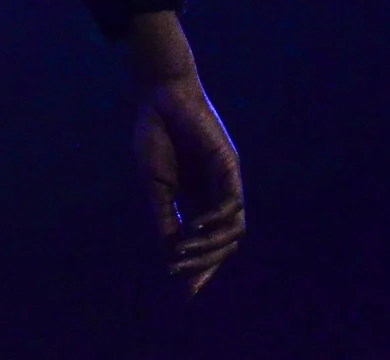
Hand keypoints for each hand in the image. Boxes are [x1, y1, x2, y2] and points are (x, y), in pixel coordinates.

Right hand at [125, 14, 243, 295]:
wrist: (159, 97)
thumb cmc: (155, 136)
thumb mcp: (157, 186)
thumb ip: (166, 219)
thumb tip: (172, 257)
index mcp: (199, 199)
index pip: (210, 242)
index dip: (201, 267)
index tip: (186, 292)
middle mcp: (217, 193)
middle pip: (226, 241)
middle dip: (207, 264)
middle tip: (185, 280)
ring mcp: (226, 179)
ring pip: (234, 227)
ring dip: (211, 246)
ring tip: (185, 255)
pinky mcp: (229, 164)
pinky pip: (232, 201)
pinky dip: (217, 219)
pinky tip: (196, 227)